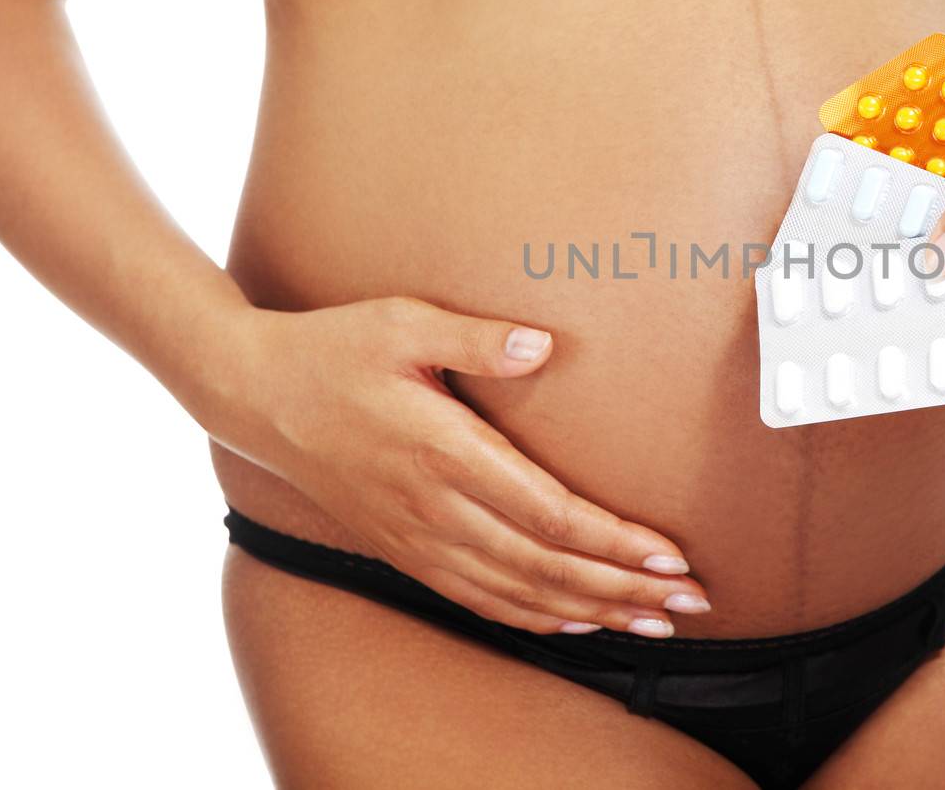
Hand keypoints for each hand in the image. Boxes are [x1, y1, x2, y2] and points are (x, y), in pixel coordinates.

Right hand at [198, 296, 708, 636]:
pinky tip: (574, 622)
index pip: (550, 515)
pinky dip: (534, 617)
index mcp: (444, 452)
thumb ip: (476, 337)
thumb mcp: (403, 322)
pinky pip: (479, 598)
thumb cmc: (333, 351)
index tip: (669, 555)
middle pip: (548, 567)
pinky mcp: (405, 549)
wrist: (256, 395)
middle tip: (689, 602)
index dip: (615, 543)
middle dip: (626, 590)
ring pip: (519, 594)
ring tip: (651, 623)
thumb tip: (542, 344)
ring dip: (592, 613)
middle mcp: (435, 508)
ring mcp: (418, 537)